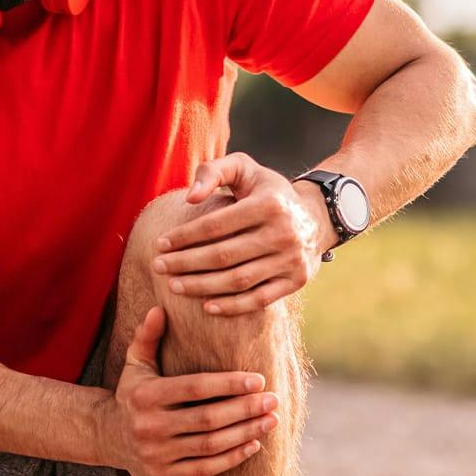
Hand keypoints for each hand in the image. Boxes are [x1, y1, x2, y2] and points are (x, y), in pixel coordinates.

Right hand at [98, 306, 280, 475]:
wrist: (106, 436)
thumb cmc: (132, 394)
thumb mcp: (135, 363)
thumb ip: (148, 336)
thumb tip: (160, 309)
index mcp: (145, 395)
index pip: (195, 388)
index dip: (229, 384)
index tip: (259, 380)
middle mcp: (149, 426)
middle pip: (207, 419)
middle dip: (245, 409)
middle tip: (273, 400)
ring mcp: (156, 454)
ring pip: (210, 445)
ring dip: (245, 433)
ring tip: (271, 420)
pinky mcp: (163, 475)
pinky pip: (204, 468)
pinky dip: (232, 458)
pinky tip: (254, 444)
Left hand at [151, 151, 329, 314]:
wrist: (317, 216)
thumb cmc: (267, 191)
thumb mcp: (244, 169)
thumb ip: (213, 172)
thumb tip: (190, 199)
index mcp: (268, 204)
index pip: (216, 225)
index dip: (184, 236)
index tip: (159, 244)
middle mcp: (284, 232)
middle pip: (223, 256)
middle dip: (185, 263)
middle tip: (158, 267)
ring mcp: (292, 259)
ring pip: (238, 280)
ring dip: (202, 286)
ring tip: (174, 286)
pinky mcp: (297, 280)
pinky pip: (260, 299)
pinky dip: (232, 306)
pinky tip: (206, 306)